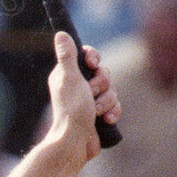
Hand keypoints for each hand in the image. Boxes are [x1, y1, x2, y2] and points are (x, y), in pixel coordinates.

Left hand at [46, 32, 119, 164]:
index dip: (94, 58)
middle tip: (91, 94)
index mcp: (67, 76)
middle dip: (102, 84)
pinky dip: (113, 112)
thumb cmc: (71, 109)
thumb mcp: (69, 78)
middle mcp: (78, 87)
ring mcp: (89, 102)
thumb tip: (61, 34)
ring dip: (107, 101)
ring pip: (111, 90)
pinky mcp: (99, 115)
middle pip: (103, 73)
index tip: (93, 65)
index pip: (87, 57)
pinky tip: (105, 120)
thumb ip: (67, 56)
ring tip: (96, 112)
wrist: (75, 142)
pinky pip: (115, 106)